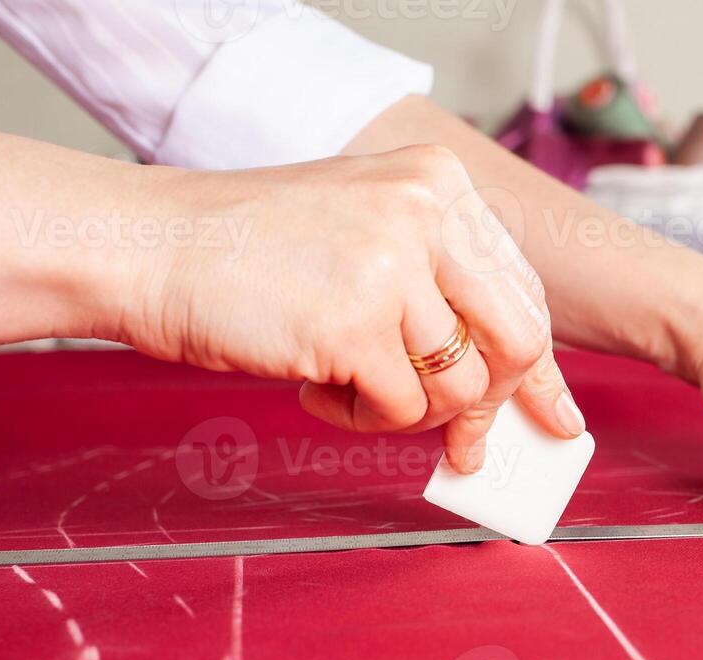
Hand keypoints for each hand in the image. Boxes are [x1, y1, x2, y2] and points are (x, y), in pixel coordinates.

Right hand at [118, 145, 584, 470]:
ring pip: (461, 386)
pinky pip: (401, 410)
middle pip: (520, 340)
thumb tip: (518, 386)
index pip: (524, 289)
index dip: (537, 365)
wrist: (152, 247)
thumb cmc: (250, 250)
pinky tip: (316, 385)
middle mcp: (426, 213)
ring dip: (409, 411)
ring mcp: (392, 267)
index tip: (550, 414)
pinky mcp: (354, 325)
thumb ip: (441, 293)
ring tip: (350, 386)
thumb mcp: (367, 236)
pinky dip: (361, 417)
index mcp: (439, 182)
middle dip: (491, 403)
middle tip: (455, 434)